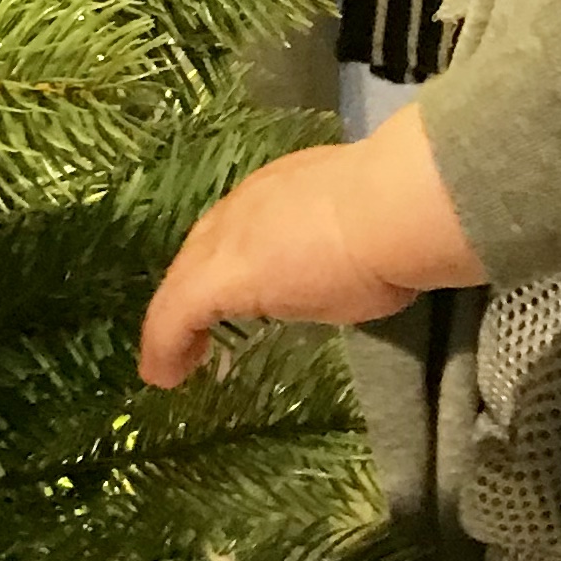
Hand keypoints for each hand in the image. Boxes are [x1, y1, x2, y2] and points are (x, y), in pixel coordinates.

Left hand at [139, 114, 484, 387]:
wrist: (390, 209)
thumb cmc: (396, 221)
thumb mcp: (366, 231)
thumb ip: (348, 244)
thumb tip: (361, 264)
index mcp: (287, 186)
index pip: (244, 222)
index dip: (233, 254)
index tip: (237, 285)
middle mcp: (249, 203)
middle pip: (204, 245)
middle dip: (194, 283)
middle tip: (195, 325)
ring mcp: (229, 240)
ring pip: (184, 279)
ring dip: (175, 318)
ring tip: (175, 357)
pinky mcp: (217, 278)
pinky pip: (174, 316)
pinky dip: (165, 345)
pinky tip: (163, 374)